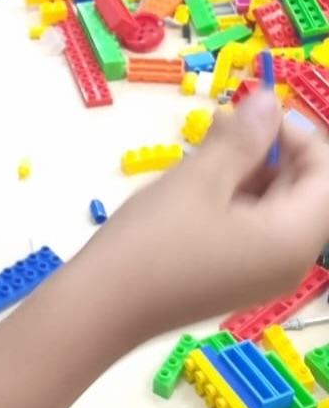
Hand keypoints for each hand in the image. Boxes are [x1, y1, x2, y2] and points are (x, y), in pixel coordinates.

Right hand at [81, 93, 328, 346]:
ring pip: (274, 208)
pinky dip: (234, 200)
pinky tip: (195, 184)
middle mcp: (291, 261)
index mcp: (295, 239)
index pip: (324, 173)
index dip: (295, 134)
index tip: (248, 114)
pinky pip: (253, 230)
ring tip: (201, 149)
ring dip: (247, 172)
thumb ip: (242, 138)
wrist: (101, 307)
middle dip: (269, 151)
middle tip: (219, 124)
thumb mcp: (199, 179)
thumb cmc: (153, 240)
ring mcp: (263, 274)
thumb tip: (270, 99)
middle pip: (303, 191)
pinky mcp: (236, 279)